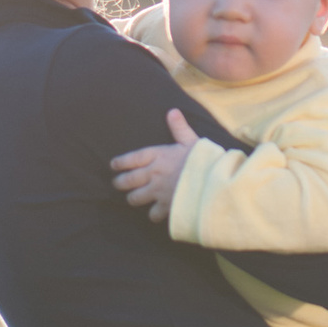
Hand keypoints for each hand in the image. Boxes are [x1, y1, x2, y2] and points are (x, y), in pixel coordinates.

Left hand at [108, 108, 199, 223]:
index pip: (132, 158)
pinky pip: (153, 214)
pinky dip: (154, 215)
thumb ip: (180, 128)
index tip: (113, 165)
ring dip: (133, 198)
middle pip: (128, 181)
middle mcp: (154, 175)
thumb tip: (172, 111)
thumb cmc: (204, 160)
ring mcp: (158, 192)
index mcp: (158, 156)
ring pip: (135, 198)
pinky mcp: (166, 207)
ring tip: (133, 198)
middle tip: (117, 183)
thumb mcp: (192, 141)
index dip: (121, 162)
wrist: (214, 184)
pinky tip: (155, 213)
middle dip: (120, 183)